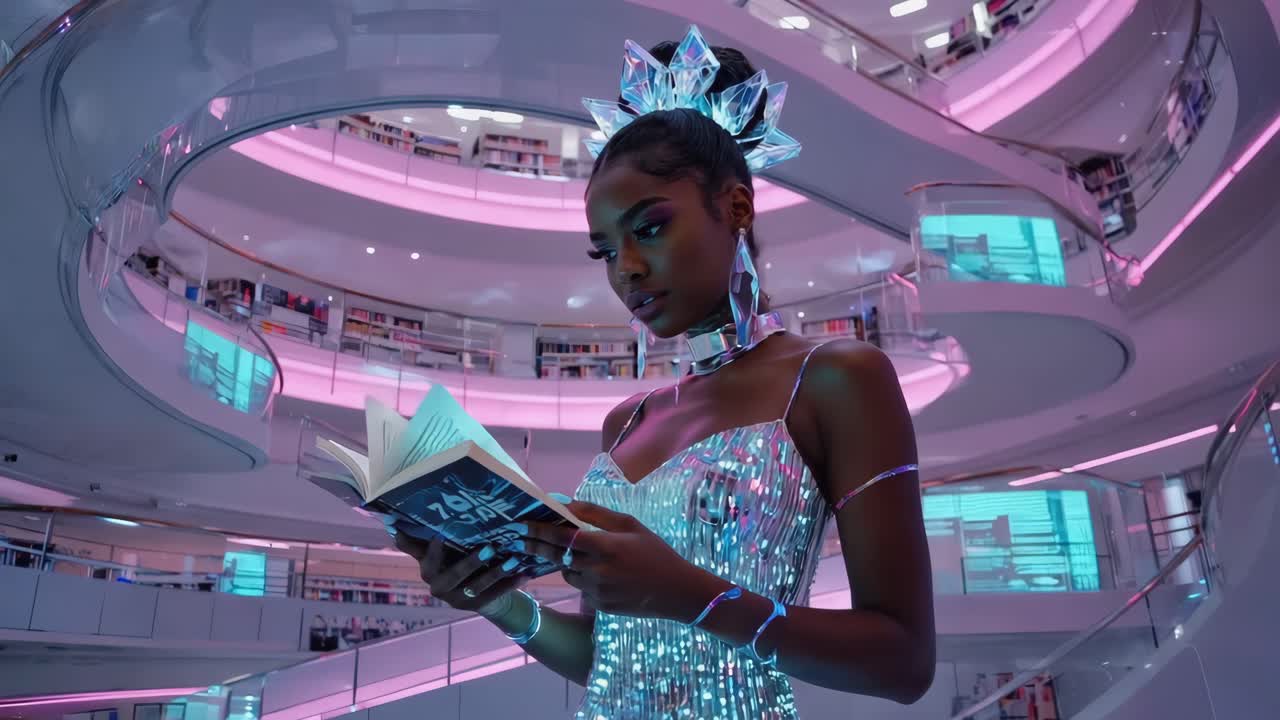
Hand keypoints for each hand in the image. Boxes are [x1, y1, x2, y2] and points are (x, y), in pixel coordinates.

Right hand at [394, 530, 526, 614]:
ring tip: (515, 559)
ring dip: (498, 573)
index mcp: (428, 569)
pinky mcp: (476, 606)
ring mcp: (457, 599)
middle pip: (454, 575)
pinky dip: (512, 583)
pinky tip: (526, 573)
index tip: (440, 536)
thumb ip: (420, 538)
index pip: (427, 559)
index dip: (433, 550)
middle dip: (471, 562)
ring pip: (478, 586)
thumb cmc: (455, 560)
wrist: (474, 590)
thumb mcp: (439, 549)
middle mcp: (438, 587)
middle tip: (490, 548)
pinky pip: (496, 595)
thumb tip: (390, 519)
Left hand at [522, 500, 715, 620]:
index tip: (521, 525)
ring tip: (576, 554)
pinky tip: (598, 572)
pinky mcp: (599, 606)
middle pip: (556, 557)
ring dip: (565, 563)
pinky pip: (581, 588)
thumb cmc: (654, 552)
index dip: (539, 531)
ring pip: (567, 574)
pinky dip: (582, 577)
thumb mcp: (630, 525)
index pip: (562, 537)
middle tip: (519, 538)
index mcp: (605, 546)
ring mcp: (596, 591)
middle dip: (537, 546)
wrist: (676, 592)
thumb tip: (567, 503)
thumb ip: (596, 514)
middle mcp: (597, 571)